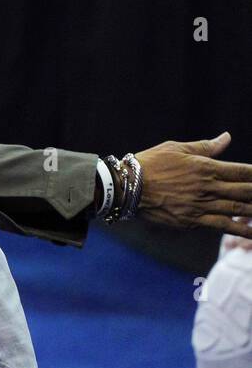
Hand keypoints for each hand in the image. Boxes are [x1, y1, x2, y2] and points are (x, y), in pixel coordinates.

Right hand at [133, 132, 251, 233]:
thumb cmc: (149, 163)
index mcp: (205, 167)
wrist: (126, 187)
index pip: (243, 171)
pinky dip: (241, 229)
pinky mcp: (193, 221)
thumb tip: (227, 138)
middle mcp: (208, 187)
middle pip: (246, 191)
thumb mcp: (176, 149)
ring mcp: (201, 206)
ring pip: (239, 210)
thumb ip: (205, 147)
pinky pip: (223, 226)